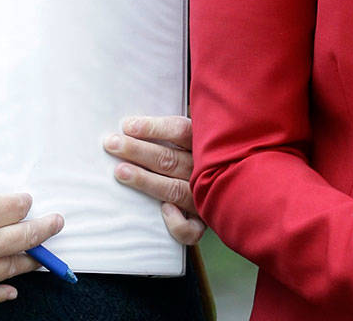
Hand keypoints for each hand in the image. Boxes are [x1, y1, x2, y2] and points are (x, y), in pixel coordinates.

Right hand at [0, 172, 64, 307]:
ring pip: (17, 265)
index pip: (20, 205)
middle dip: (47, 226)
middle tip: (56, 222)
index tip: (25, 202)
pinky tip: (13, 291)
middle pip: (29, 234)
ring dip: (32, 259)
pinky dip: (4, 293)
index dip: (23, 202)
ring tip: (42, 255)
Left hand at [103, 116, 205, 244]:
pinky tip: (163, 210)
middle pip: (170, 159)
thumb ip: (181, 130)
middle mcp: (207, 169)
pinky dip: (177, 222)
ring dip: (146, 180)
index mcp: (208, 144)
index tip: (128, 125)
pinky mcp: (204, 220)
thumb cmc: (209, 156)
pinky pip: (191, 228)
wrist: (241, 190)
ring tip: (120, 172)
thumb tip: (137, 123)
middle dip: (138, 150)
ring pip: (173, 189)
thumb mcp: (204, 135)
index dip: (154, 128)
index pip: (181, 131)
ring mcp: (206, 196)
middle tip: (112, 144)